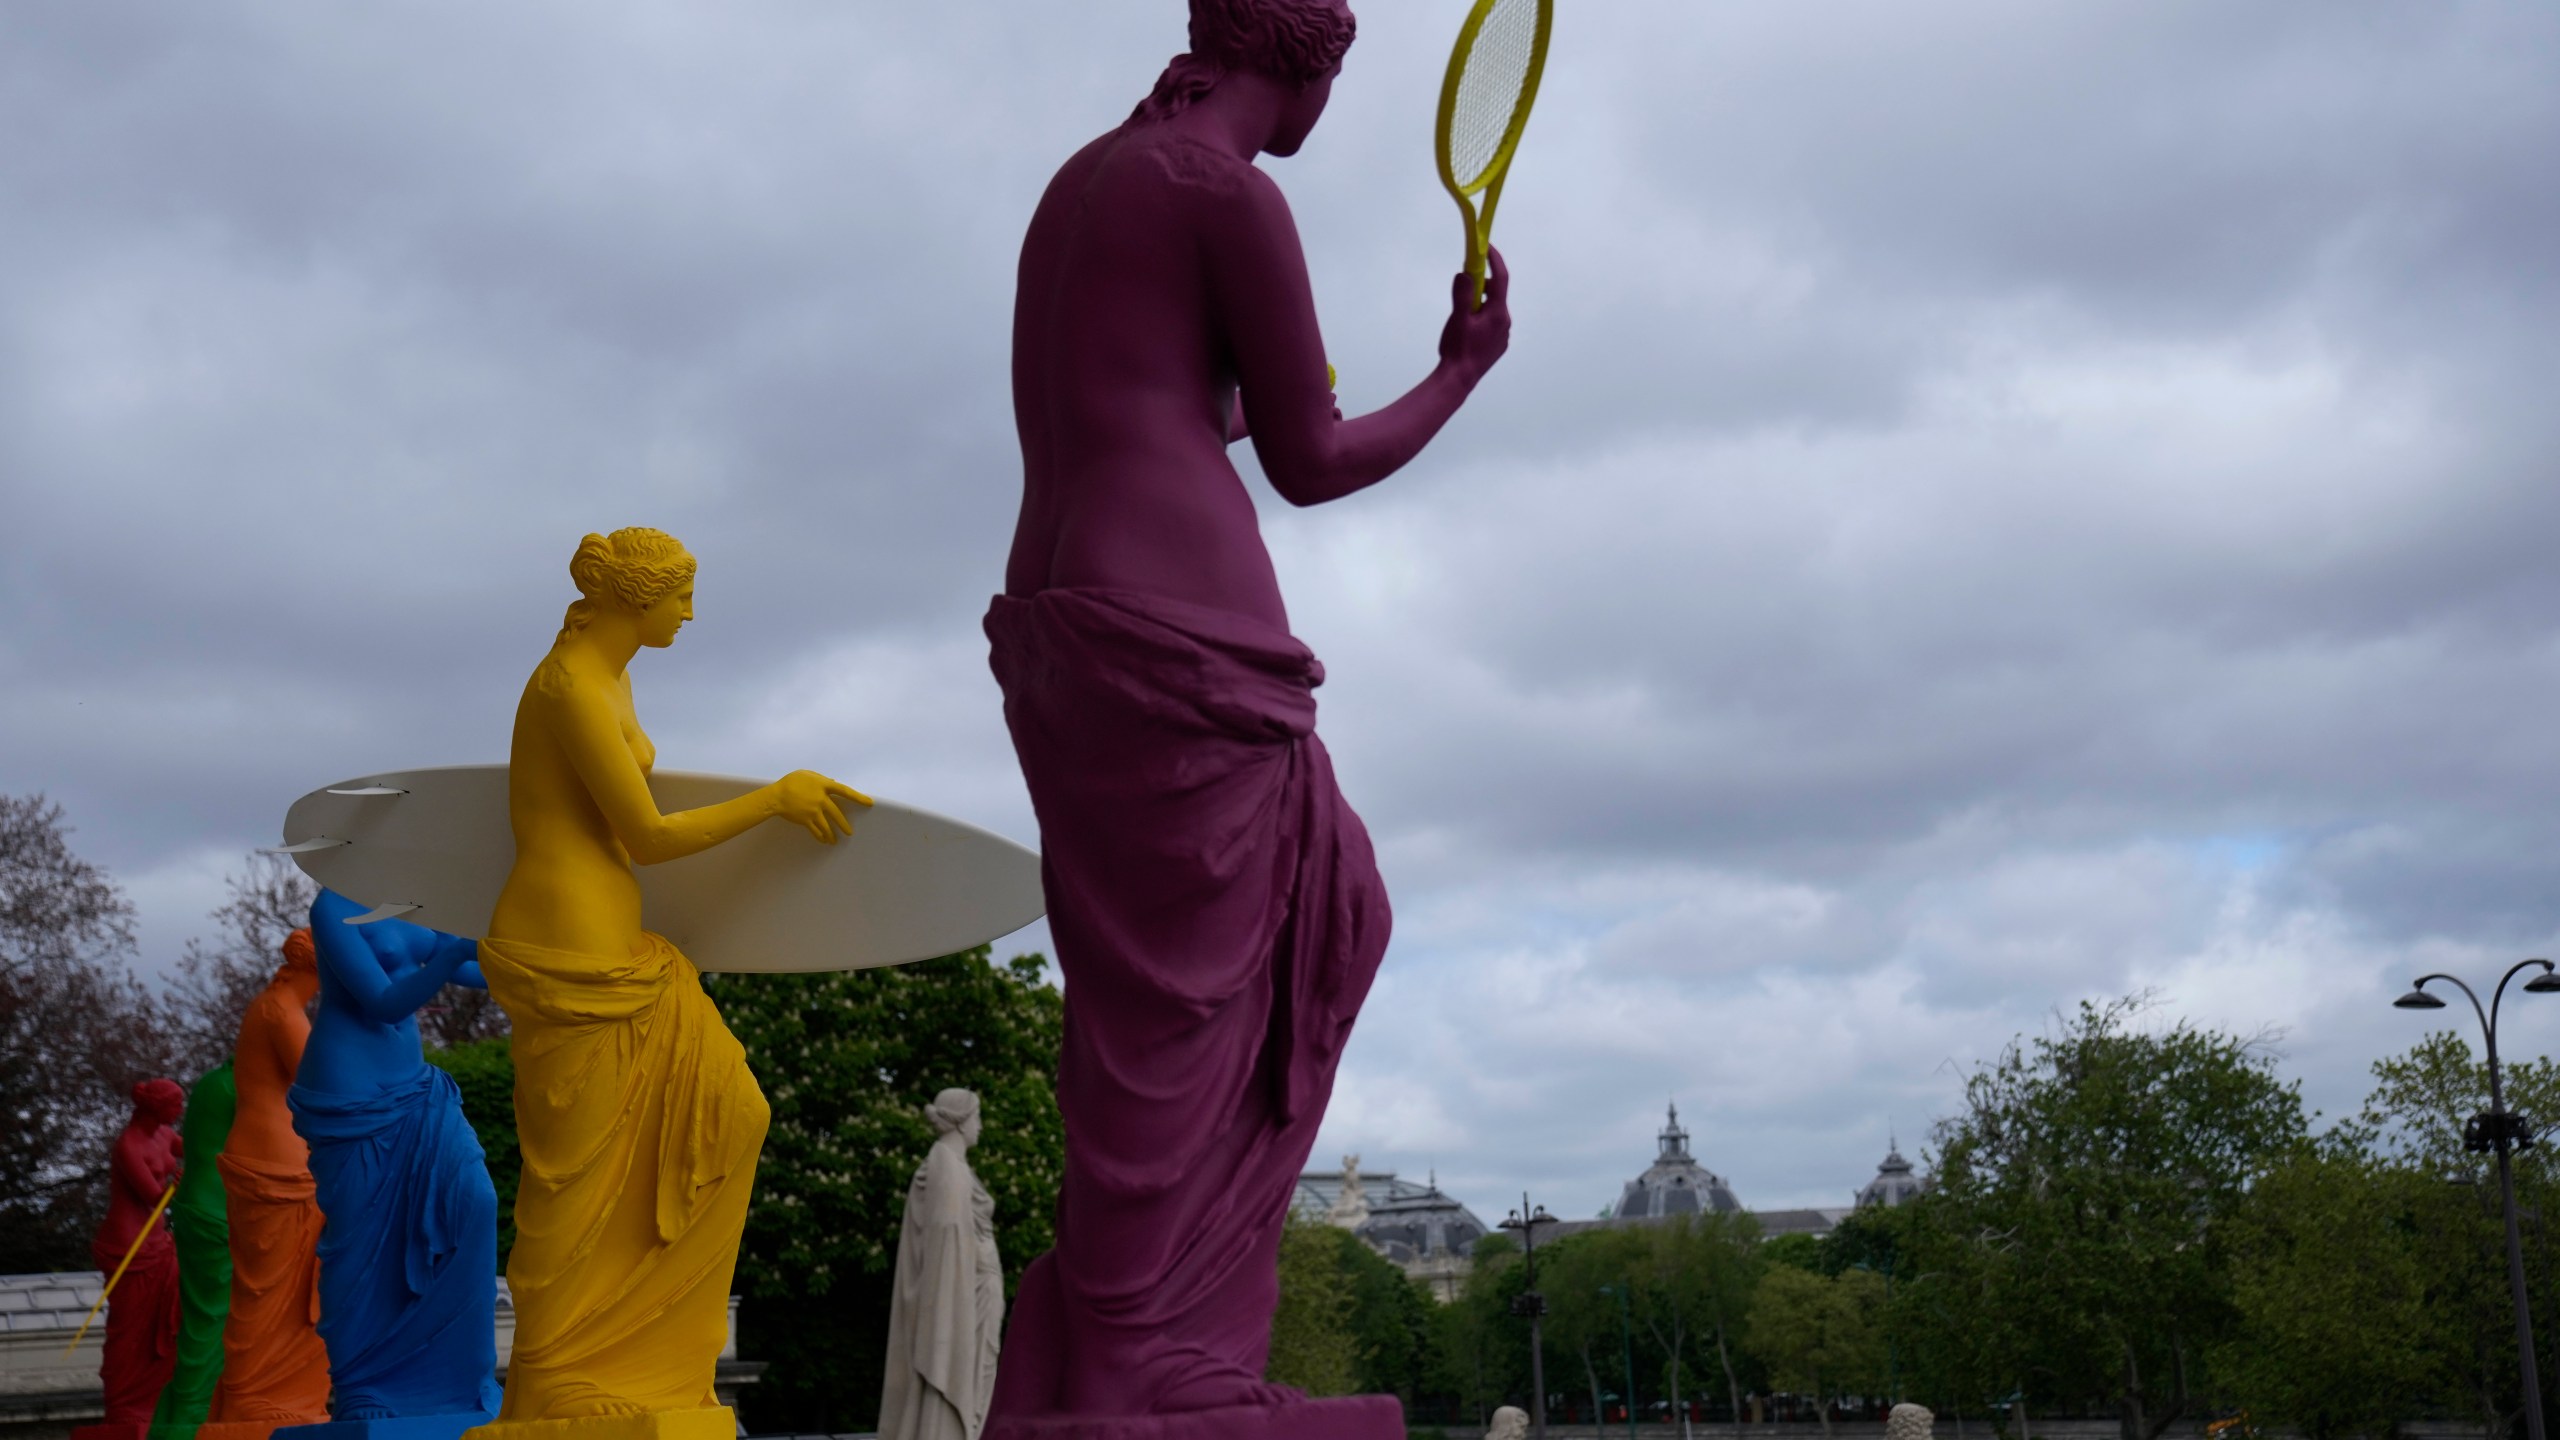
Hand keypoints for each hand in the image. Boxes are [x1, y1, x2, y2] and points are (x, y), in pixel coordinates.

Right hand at [774, 769, 871, 844]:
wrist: (776, 796)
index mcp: (823, 785)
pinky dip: (820, 836)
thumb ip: (821, 778)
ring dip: (831, 834)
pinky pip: (816, 830)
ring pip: (827, 825)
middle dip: (844, 824)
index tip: (870, 803)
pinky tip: (823, 841)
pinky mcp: (806, 820)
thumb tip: (833, 782)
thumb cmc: (790, 782)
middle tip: (850, 833)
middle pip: (837, 813)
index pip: (845, 791)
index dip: (859, 797)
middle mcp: (821, 799)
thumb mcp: (807, 774)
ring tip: (835, 841)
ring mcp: (814, 811)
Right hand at [1437, 245, 1511, 387]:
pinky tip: (1466, 328)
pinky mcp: (1497, 345)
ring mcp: (1502, 335)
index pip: (1500, 278)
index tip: (1486, 247)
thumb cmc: (1458, 349)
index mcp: (1498, 313)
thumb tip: (1464, 274)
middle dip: (1481, 284)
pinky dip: (1480, 317)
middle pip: (1495, 294)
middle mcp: (1505, 323)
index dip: (1494, 260)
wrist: (1459, 380)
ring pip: (1492, 309)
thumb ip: (1462, 294)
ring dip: (1479, 303)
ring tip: (1460, 313)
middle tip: (1464, 283)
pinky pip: (1491, 323)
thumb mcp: (1458, 318)